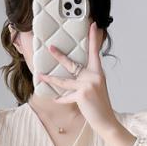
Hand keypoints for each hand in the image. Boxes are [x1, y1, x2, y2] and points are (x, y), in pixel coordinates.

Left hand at [39, 21, 135, 145]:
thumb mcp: (97, 88)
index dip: (93, 38)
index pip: (95, 52)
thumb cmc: (100, 105)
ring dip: (50, 79)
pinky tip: (55, 99)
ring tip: (40, 75)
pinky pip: (66, 96)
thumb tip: (74, 74)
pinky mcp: (82, 95)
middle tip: (50, 47)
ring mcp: (88, 85)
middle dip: (59, 56)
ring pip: (64, 81)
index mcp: (98, 72)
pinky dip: (61, 99)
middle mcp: (94, 76)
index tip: (93, 25)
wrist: (106, 121)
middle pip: (72, 64)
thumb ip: (87, 79)